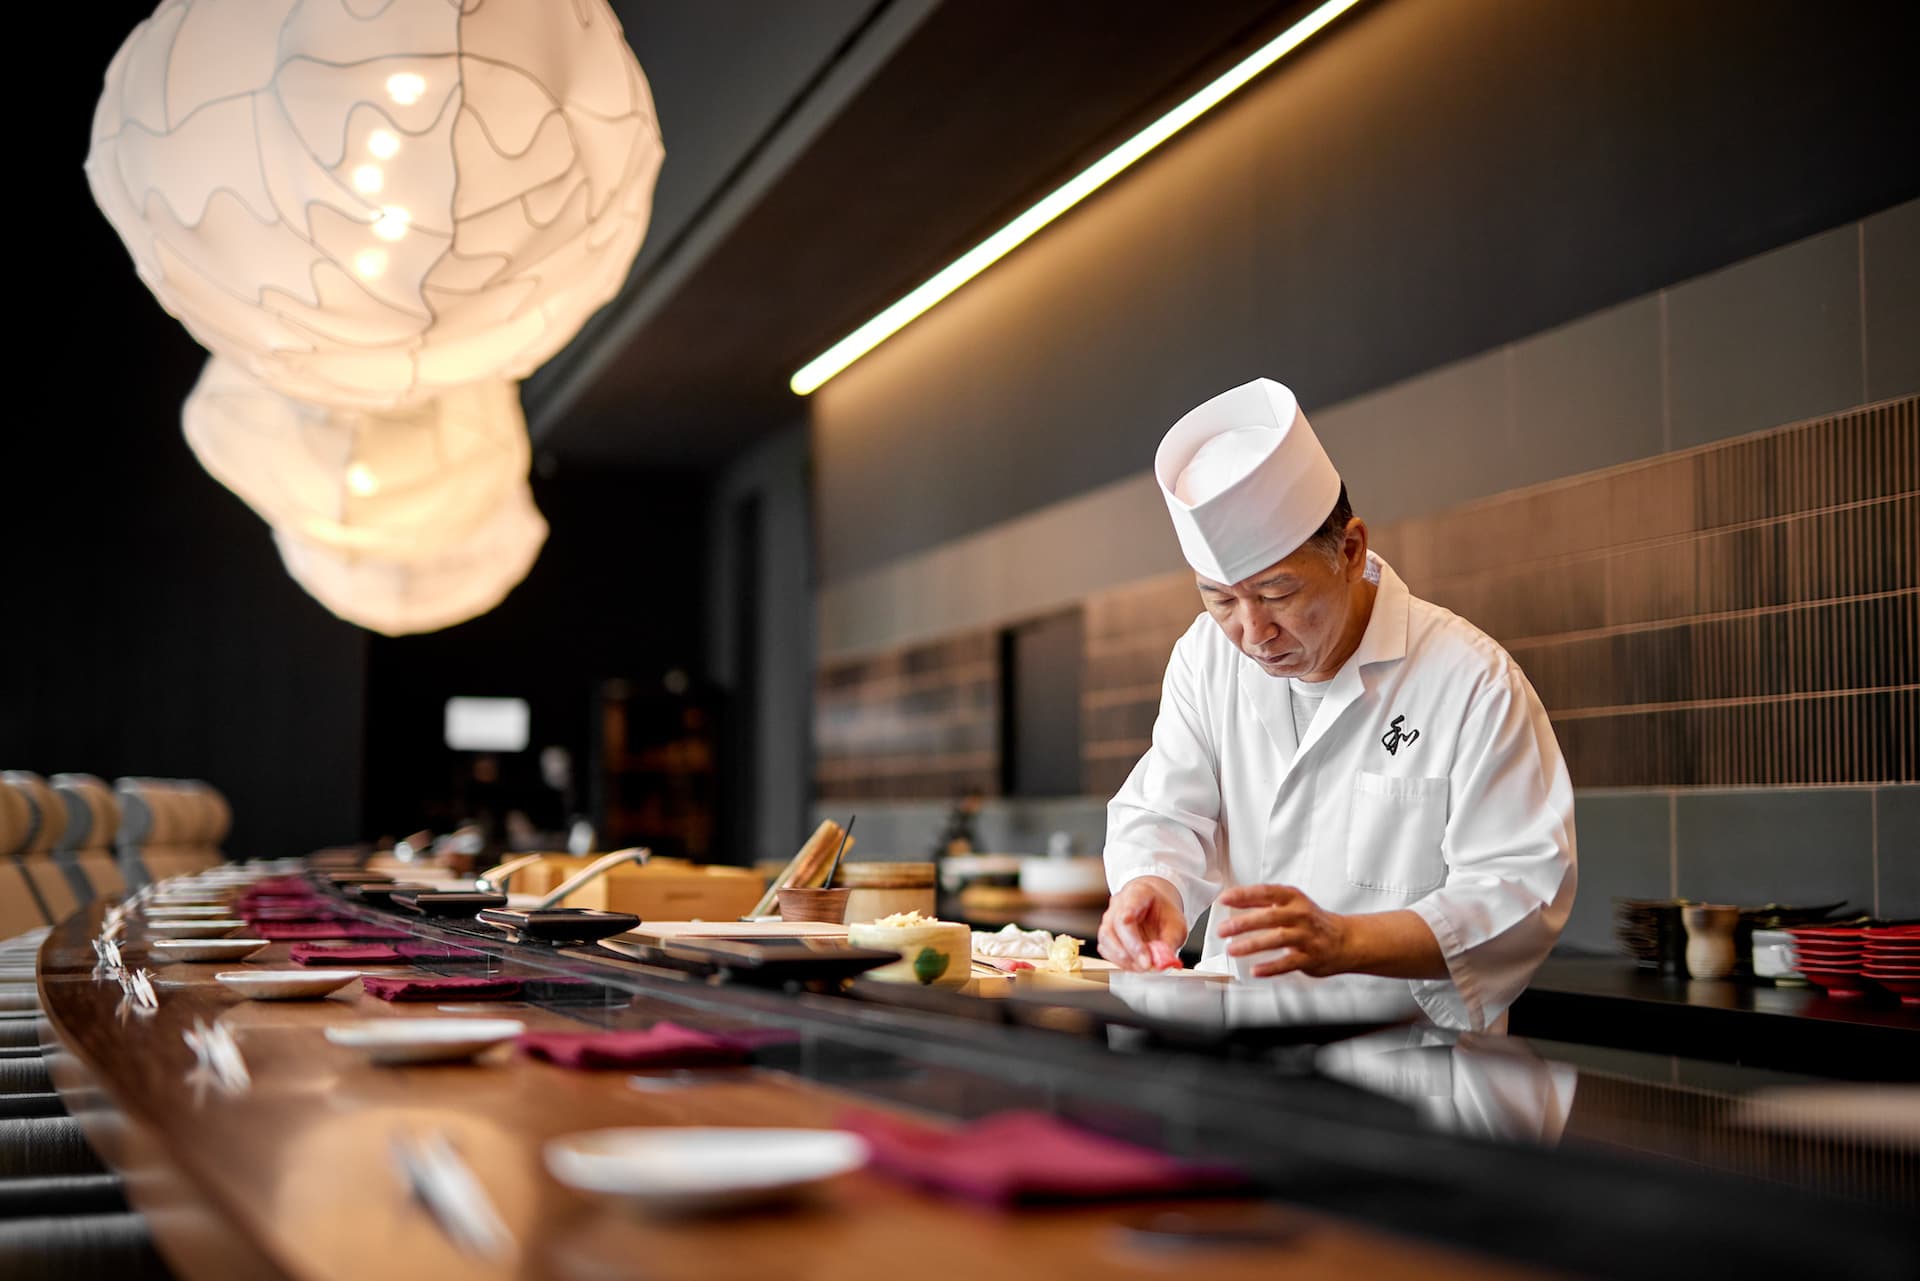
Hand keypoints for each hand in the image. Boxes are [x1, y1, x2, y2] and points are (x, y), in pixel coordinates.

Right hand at [1099, 876, 1187, 970]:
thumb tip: (1162, 963)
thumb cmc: (1164, 913)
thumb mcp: (1177, 925)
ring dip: (1123, 960)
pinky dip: (1119, 961)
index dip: (1134, 942)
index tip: (1148, 960)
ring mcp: (1109, 917)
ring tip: (1143, 966)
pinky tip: (1135, 964)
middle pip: (1111, 929)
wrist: (1157, 907)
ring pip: (1105, 940)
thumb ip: (1170, 944)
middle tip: (1147, 967)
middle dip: (1129, 954)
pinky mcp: (1107, 933)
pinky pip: (1105, 949)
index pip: (1125, 917)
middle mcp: (1117, 904)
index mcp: (1136, 894)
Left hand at [1216, 884, 1350, 977]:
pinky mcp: (1310, 957)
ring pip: (1277, 939)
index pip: (1265, 892)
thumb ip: (1266, 902)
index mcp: (1293, 898)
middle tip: (1223, 929)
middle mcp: (1300, 915)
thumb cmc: (1312, 921)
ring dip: (1252, 945)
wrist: (1345, 940)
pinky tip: (1256, 970)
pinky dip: (1271, 967)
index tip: (1224, 899)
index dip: (1243, 895)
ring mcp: (1307, 936)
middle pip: (1269, 916)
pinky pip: (1288, 963)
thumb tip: (1233, 900)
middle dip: (1243, 923)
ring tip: (1232, 950)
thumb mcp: (1292, 904)